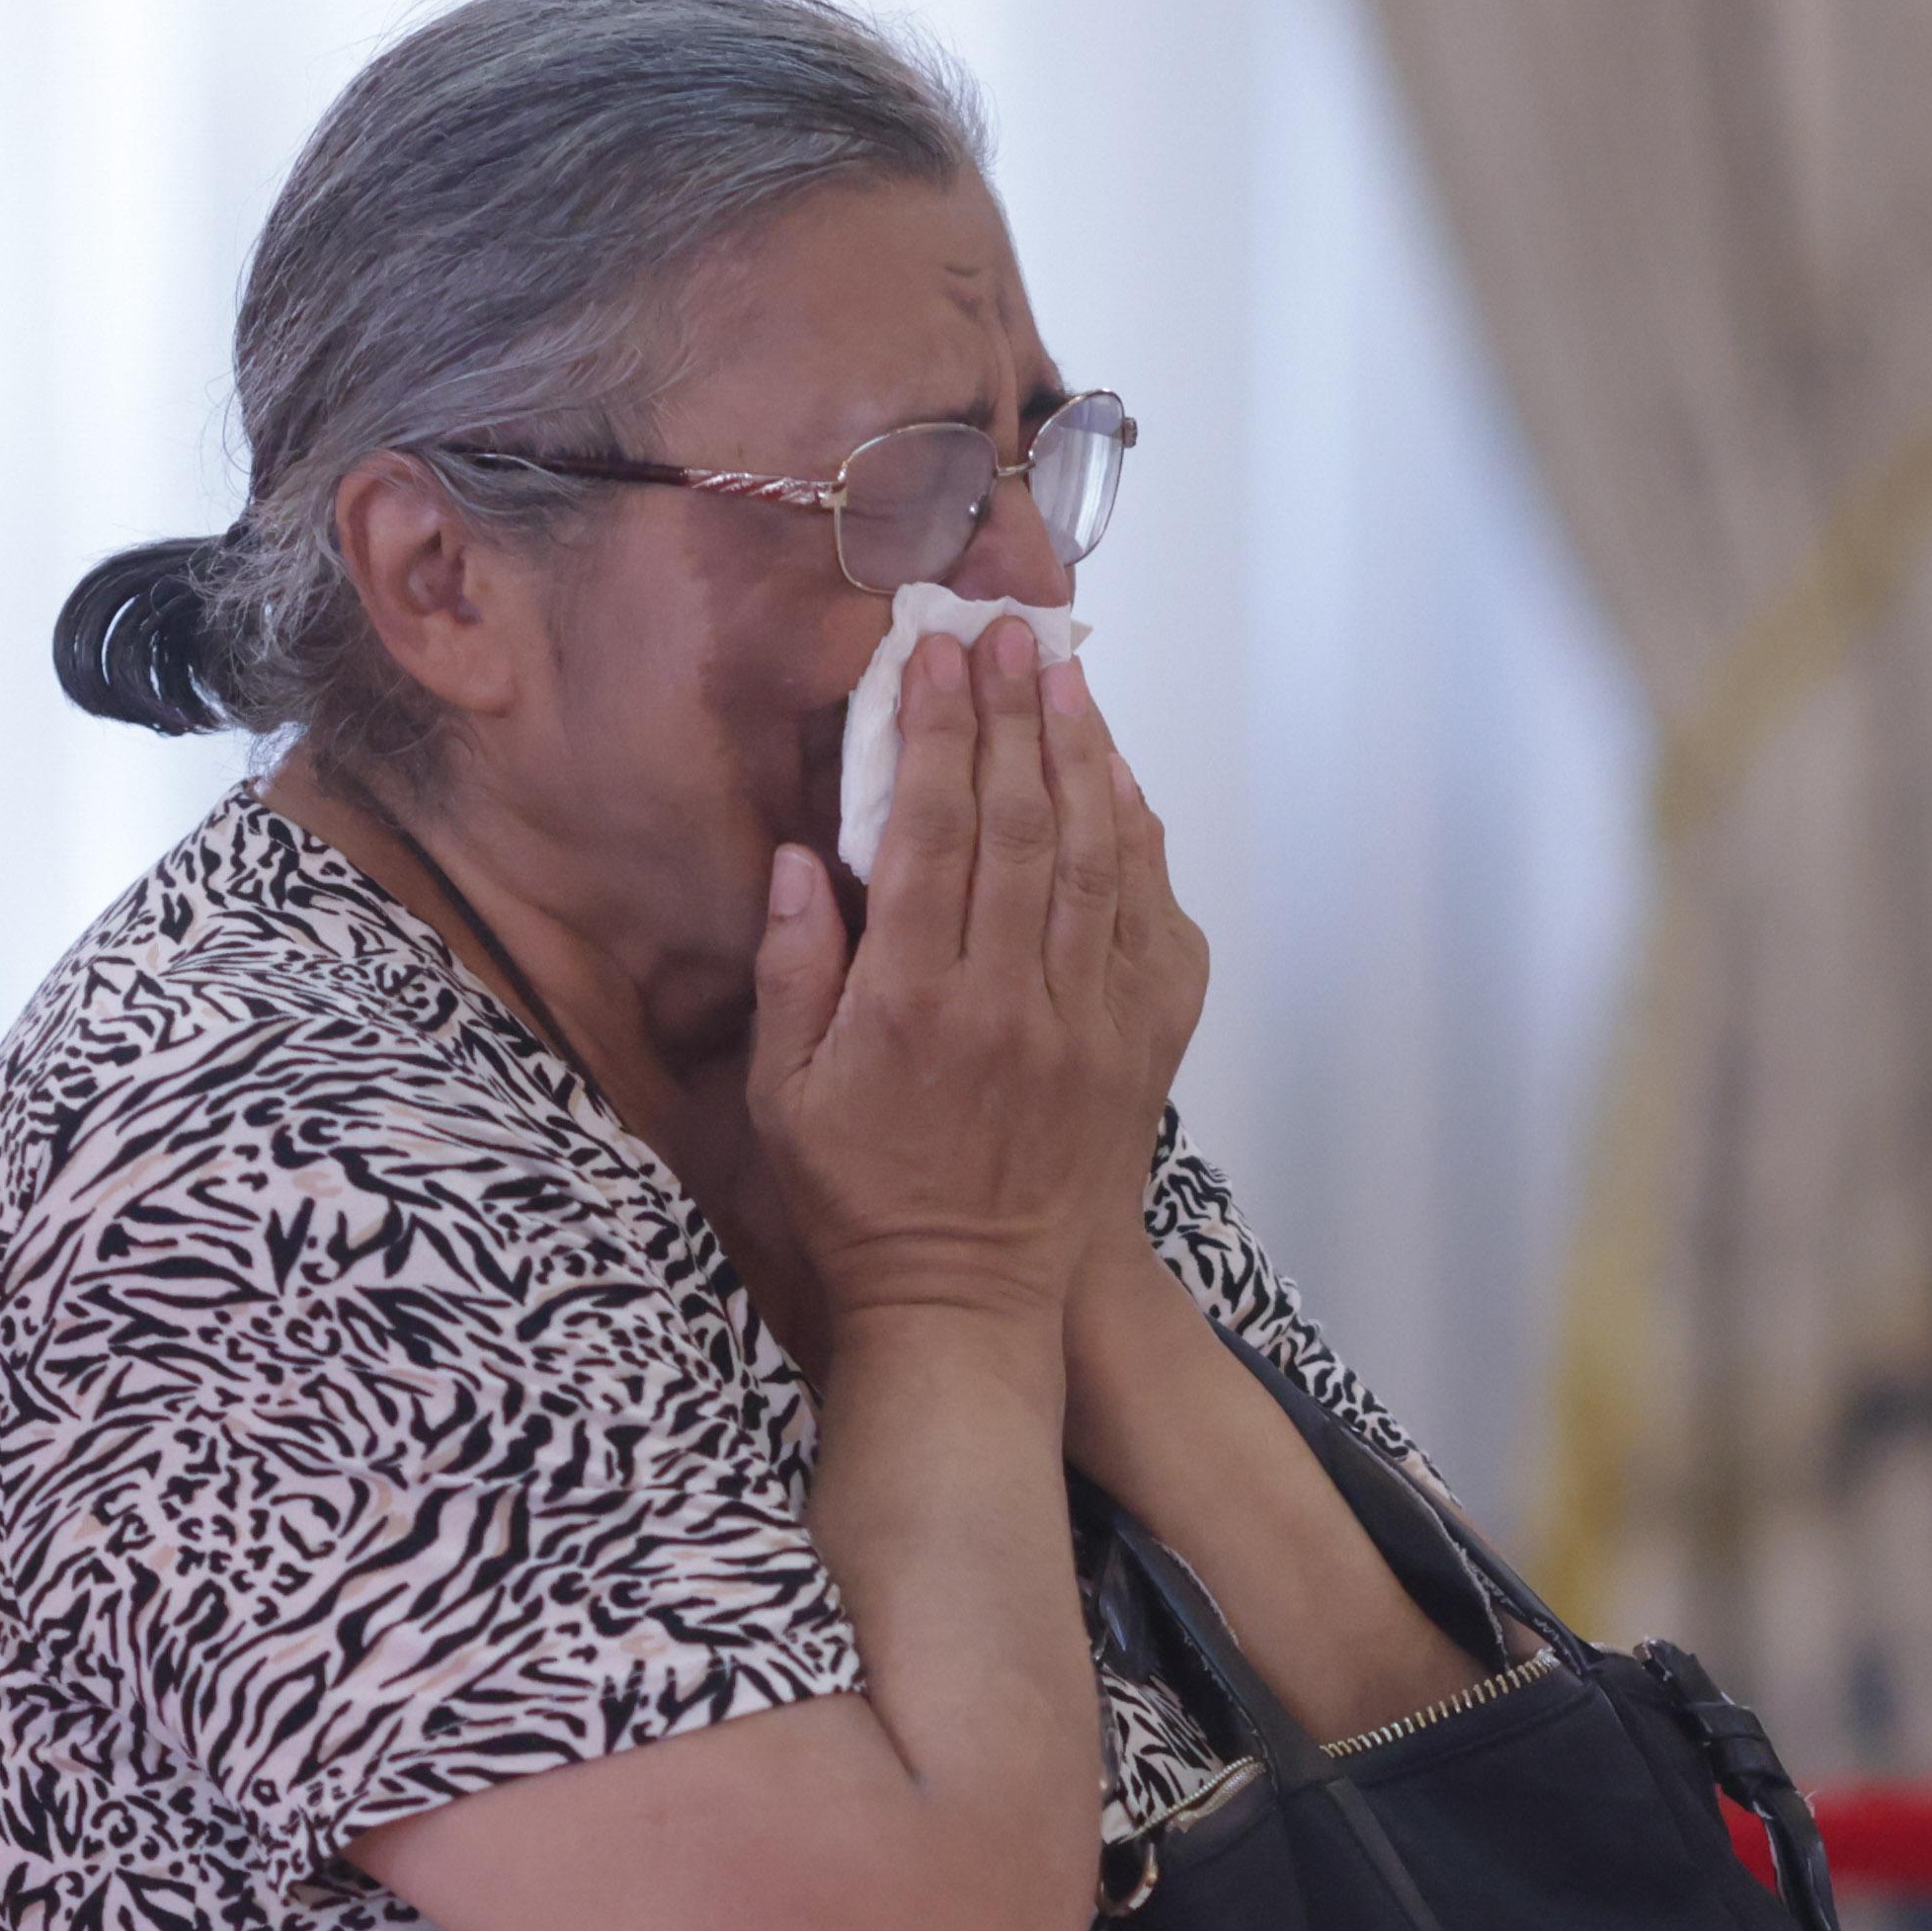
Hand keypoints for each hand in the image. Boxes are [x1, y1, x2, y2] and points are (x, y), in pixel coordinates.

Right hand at [748, 619, 1198, 1332]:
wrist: (970, 1297)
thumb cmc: (861, 1191)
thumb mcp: (784, 1092)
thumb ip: (792, 969)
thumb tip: (804, 856)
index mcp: (910, 1004)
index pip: (933, 832)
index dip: (938, 730)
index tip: (937, 656)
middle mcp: (1007, 1002)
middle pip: (1020, 823)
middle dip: (1013, 714)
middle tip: (1006, 633)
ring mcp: (1085, 1023)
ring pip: (1093, 858)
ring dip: (1080, 756)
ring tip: (1065, 675)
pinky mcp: (1139, 1046)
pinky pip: (1148, 920)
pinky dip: (1135, 839)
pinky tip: (1117, 780)